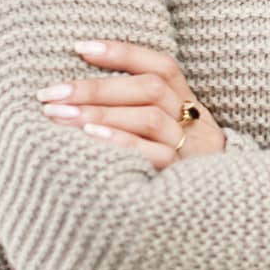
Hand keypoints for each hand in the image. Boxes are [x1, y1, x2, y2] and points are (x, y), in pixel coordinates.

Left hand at [35, 39, 227, 168]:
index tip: (79, 47)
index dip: (124, 53)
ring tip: (57, 115)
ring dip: (99, 111)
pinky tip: (87, 136)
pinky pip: (152, 154)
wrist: (218, 222)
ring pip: (150, 117)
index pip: (163, 68)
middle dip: (97, 87)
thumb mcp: (167, 144)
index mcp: (192, 109)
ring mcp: (192, 151)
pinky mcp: (183, 179)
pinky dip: (119, 140)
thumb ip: (139, 119)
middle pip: (151, 89)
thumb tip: (76, 98)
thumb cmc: (174, 179)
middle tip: (50, 92)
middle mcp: (197, 125)